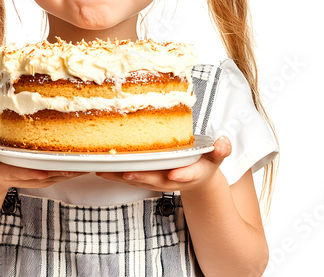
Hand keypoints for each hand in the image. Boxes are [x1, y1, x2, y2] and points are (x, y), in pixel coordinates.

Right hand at [0, 132, 87, 191]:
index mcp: (5, 172)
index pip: (21, 173)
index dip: (34, 172)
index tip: (46, 171)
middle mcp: (22, 177)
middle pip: (44, 176)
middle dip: (61, 172)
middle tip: (77, 164)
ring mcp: (32, 179)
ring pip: (54, 177)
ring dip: (70, 172)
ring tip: (87, 164)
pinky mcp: (40, 177)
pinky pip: (56, 175)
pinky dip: (69, 171)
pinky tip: (83, 165)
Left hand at [96, 136, 231, 192]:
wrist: (195, 179)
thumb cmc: (203, 163)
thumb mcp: (214, 157)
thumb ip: (219, 151)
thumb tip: (224, 142)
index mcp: (191, 172)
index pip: (188, 174)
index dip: (182, 175)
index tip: (175, 175)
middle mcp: (171, 179)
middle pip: (156, 179)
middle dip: (142, 177)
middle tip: (128, 174)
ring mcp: (157, 180)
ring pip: (138, 179)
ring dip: (121, 177)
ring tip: (104, 170)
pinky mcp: (145, 178)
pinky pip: (129, 177)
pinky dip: (115, 174)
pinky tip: (100, 168)